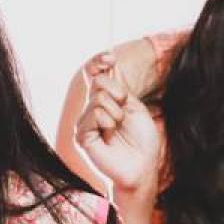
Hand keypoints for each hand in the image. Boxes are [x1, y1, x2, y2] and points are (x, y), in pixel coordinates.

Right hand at [72, 56, 159, 195]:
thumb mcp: (134, 107)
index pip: (94, 74)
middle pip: (98, 82)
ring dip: (116, 112)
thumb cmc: (141, 140)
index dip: (99, 62)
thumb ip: (119, 88)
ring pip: (98, 99)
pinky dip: (107, 122)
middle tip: (124, 113)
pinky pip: (93, 116)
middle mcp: (92, 109)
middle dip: (117, 93)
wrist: (142, 166)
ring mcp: (85, 122)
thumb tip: (109, 65)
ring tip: (118, 128)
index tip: (110, 57)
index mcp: (105, 100)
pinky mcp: (82, 136)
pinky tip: (110, 133)